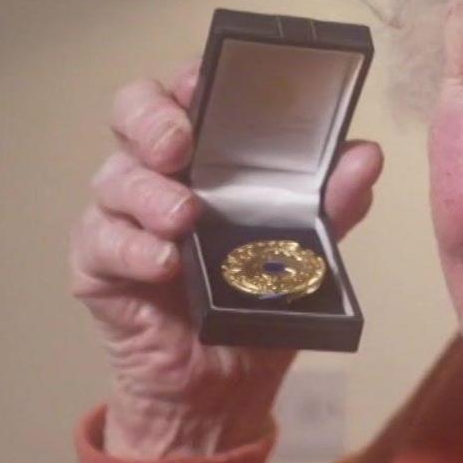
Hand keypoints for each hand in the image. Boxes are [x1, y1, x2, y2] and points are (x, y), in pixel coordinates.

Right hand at [70, 60, 383, 458]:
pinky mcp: (97, 262)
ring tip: (185, 218)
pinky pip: (100, 240)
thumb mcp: (308, 249)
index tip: (207, 82)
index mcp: (206, 151)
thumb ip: (333, 202)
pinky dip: (133, 248)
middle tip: (180, 146)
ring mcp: (121, 213)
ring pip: (114, 176)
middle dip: (152, 119)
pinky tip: (164, 262)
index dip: (190, 77)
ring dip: (149, 193)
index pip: (187, 91)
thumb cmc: (256, 299)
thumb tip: (366, 155)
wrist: (223, 385)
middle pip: (132, 112)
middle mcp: (157, 170)